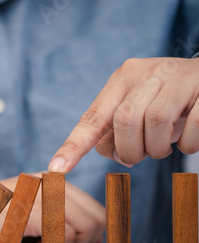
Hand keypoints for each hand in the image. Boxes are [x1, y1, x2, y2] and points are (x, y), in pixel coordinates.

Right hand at [0, 174, 104, 242]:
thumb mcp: (26, 213)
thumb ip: (57, 218)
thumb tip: (91, 238)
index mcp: (48, 181)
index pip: (93, 206)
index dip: (92, 233)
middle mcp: (45, 182)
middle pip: (95, 216)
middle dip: (85, 241)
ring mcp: (36, 193)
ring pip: (83, 225)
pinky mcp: (24, 209)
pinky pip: (60, 232)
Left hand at [48, 57, 198, 172]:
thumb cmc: (169, 100)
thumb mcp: (139, 110)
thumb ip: (118, 130)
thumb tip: (112, 154)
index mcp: (123, 78)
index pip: (93, 116)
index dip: (74, 145)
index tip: (56, 169)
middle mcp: (148, 73)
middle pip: (125, 120)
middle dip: (129, 150)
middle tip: (138, 157)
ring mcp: (179, 77)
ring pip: (156, 121)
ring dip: (157, 148)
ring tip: (163, 150)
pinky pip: (193, 124)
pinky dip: (189, 144)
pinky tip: (188, 144)